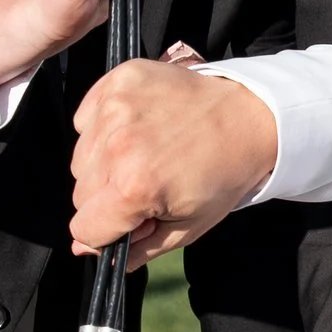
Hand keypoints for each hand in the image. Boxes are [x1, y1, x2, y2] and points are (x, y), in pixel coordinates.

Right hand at [71, 57, 276, 264]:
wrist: (251, 117)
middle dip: (108, 198)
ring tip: (146, 153)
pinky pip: (86, 120)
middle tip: (148, 182)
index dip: (108, 230)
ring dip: (105, 163)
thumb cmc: (222, 175)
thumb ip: (135, 248)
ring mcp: (116, 109)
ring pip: (81, 158)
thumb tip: (85, 250)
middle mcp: (119, 147)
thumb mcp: (187, 227)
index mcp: (136, 187)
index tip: (133, 217)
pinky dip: (104, 128)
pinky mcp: (118, 81)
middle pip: (80, 194)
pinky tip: (139, 128)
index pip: (83, 227)